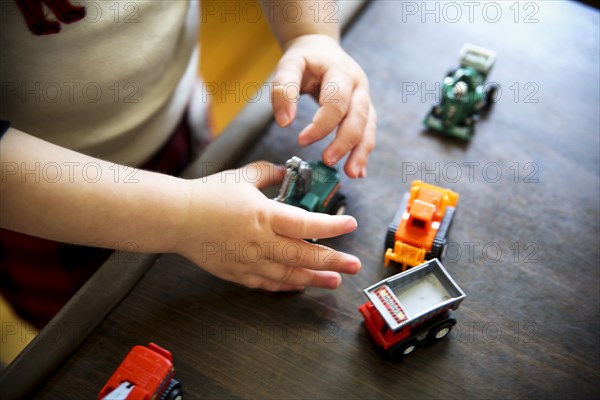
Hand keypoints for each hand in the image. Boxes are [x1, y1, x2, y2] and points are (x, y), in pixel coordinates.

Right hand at [176, 162, 360, 290]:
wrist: (176, 218)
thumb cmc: (207, 196)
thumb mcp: (241, 177)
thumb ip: (268, 173)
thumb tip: (286, 171)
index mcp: (263, 215)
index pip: (306, 223)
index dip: (332, 226)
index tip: (350, 226)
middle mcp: (260, 241)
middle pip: (304, 254)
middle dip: (333, 261)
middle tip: (354, 265)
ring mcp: (250, 261)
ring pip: (289, 274)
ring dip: (315, 279)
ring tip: (335, 281)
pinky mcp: (238, 273)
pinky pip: (268, 284)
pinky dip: (287, 285)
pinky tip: (300, 285)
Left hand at [271, 34, 376, 178]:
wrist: (321, 49)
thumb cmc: (304, 59)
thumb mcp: (289, 65)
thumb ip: (283, 90)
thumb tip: (284, 122)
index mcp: (341, 71)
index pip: (336, 102)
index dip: (321, 124)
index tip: (301, 141)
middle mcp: (358, 85)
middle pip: (358, 117)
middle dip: (344, 142)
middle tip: (327, 161)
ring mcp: (364, 98)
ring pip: (368, 127)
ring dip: (361, 152)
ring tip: (353, 174)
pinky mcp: (364, 110)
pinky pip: (368, 132)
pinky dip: (363, 152)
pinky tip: (357, 170)